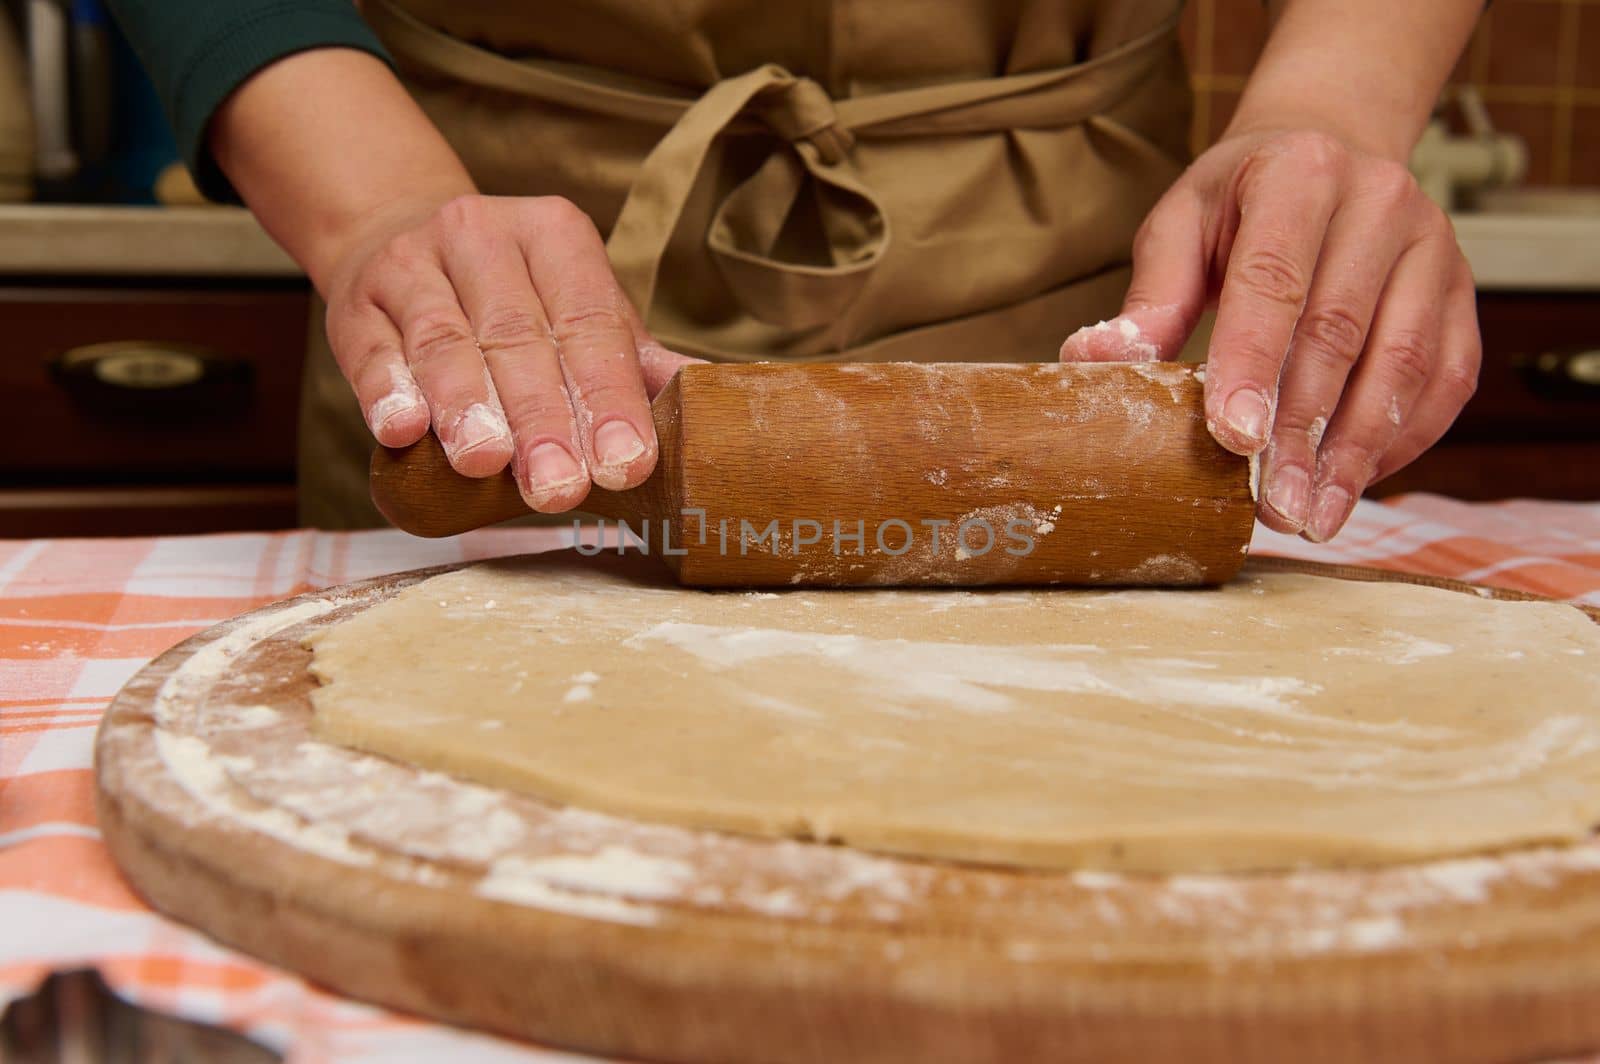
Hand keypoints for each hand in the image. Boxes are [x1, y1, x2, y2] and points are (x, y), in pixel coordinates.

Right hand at [323, 194, 698, 512]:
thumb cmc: (512, 296)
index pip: (590, 322)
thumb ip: (634, 357)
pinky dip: (386, 391)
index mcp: (555, 236)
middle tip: (561, 485)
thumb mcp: (575, 306)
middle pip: (518, 338)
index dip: (609, 396)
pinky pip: (371, 351)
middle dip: (542, 418)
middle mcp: (482, 237)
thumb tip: (712, 399)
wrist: (398, 237)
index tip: (627, 462)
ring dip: (466, 406)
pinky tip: (402, 431)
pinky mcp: (355, 303)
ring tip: (485, 462)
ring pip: (444, 341)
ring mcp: (411, 265)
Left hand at [1060, 128, 1480, 541]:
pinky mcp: (1461, 291)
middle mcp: (1379, 202)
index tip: (1234, 439)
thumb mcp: (1182, 225)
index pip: (1273, 282)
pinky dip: (1403, 440)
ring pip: (1404, 364)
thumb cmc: (1241, 202)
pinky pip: (1446, 377)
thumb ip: (1150, 297)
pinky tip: (1356, 483)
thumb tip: (1091, 361)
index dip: (1252, 365)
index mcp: (1298, 175)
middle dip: (1302, 432)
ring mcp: (1432, 247)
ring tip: (1314, 516)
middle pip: (1339, 334)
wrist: (1328, 152)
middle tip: (1272, 507)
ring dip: (1356, 452)